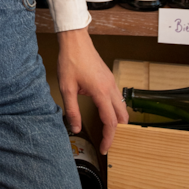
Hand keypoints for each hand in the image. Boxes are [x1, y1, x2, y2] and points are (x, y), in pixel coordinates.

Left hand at [56, 27, 127, 153]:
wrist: (75, 40)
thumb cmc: (70, 60)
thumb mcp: (66, 87)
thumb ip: (72, 110)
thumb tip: (76, 129)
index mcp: (100, 92)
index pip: (110, 122)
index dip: (108, 138)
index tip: (104, 149)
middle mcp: (110, 87)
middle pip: (122, 117)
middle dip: (116, 132)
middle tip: (105, 141)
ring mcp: (111, 82)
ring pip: (122, 107)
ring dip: (116, 120)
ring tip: (105, 130)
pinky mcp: (109, 78)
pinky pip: (117, 98)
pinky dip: (114, 110)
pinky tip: (104, 112)